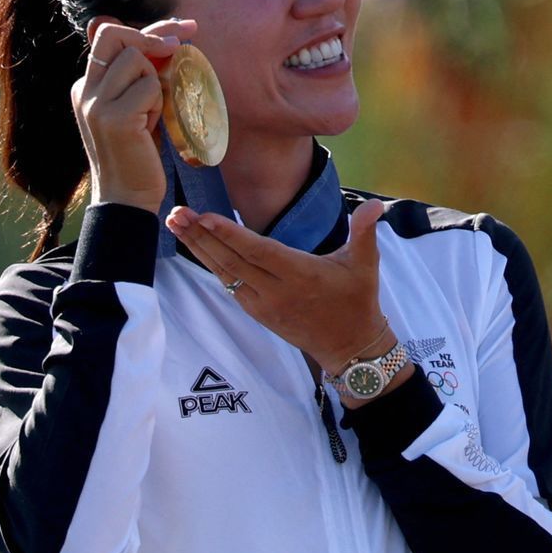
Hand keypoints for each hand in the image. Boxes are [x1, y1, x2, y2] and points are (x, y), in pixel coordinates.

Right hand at [74, 16, 197, 212]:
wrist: (127, 197)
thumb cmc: (137, 153)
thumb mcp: (135, 109)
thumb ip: (140, 78)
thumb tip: (164, 40)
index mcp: (87, 86)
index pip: (110, 37)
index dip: (149, 28)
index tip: (183, 28)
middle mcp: (85, 90)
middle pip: (115, 34)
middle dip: (153, 34)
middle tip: (183, 41)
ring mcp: (96, 104)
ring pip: (137, 60)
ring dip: (157, 81)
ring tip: (153, 113)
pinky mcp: (115, 118)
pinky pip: (150, 88)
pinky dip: (160, 103)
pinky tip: (152, 126)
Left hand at [164, 199, 397, 374]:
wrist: (351, 346)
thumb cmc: (358, 300)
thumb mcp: (365, 264)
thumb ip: (365, 231)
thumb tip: (375, 205)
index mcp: (301, 275)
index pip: (258, 251)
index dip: (229, 235)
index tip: (204, 216)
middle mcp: (277, 291)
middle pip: (232, 261)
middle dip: (201, 237)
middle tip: (176, 215)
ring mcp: (265, 305)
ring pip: (226, 274)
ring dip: (199, 250)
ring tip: (177, 226)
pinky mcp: (259, 314)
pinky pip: (231, 287)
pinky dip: (213, 267)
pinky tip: (198, 249)